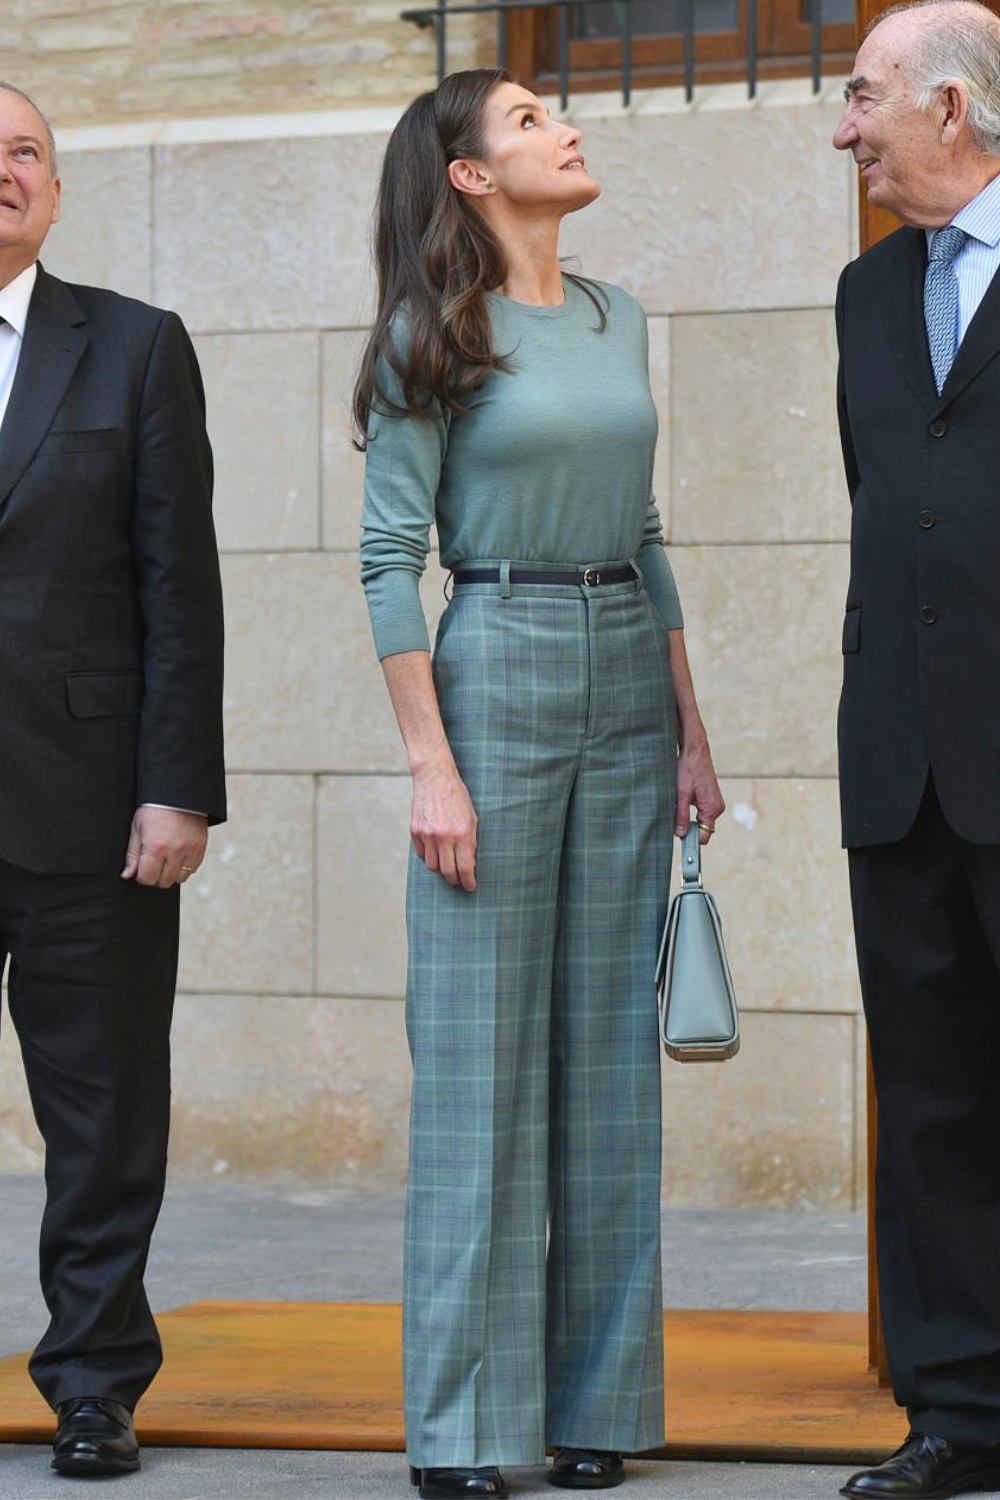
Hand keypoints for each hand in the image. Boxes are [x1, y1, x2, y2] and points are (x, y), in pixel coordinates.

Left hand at [121, 807, 207, 887]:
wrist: (178, 793)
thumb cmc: (154, 809)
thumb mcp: (137, 828)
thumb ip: (132, 855)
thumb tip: (128, 875)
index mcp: (155, 847)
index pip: (147, 878)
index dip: (141, 875)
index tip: (142, 867)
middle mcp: (174, 851)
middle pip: (163, 882)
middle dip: (156, 876)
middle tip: (154, 863)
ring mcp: (190, 851)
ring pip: (180, 878)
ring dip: (172, 873)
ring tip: (167, 860)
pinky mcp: (200, 848)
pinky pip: (193, 869)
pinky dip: (185, 867)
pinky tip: (178, 855)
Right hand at [410, 761, 477, 891]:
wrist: (434, 776)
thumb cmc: (456, 796)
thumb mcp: (471, 817)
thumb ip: (470, 840)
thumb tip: (469, 863)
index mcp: (462, 833)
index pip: (465, 868)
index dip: (468, 881)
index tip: (470, 887)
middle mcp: (444, 836)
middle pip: (447, 872)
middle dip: (455, 880)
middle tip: (459, 881)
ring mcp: (427, 834)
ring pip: (432, 866)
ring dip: (440, 870)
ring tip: (447, 866)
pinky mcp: (415, 831)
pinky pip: (421, 854)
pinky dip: (428, 857)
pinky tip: (435, 853)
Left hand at [675, 734, 724, 845]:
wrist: (695, 750)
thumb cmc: (688, 768)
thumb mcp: (681, 794)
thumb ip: (681, 815)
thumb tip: (680, 834)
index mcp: (712, 808)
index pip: (704, 836)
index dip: (691, 840)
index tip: (679, 841)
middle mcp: (717, 807)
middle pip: (702, 829)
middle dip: (688, 828)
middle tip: (673, 820)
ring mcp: (715, 802)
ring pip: (700, 820)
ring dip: (688, 818)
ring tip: (678, 804)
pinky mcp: (711, 797)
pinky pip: (701, 811)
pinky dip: (691, 810)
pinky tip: (683, 799)